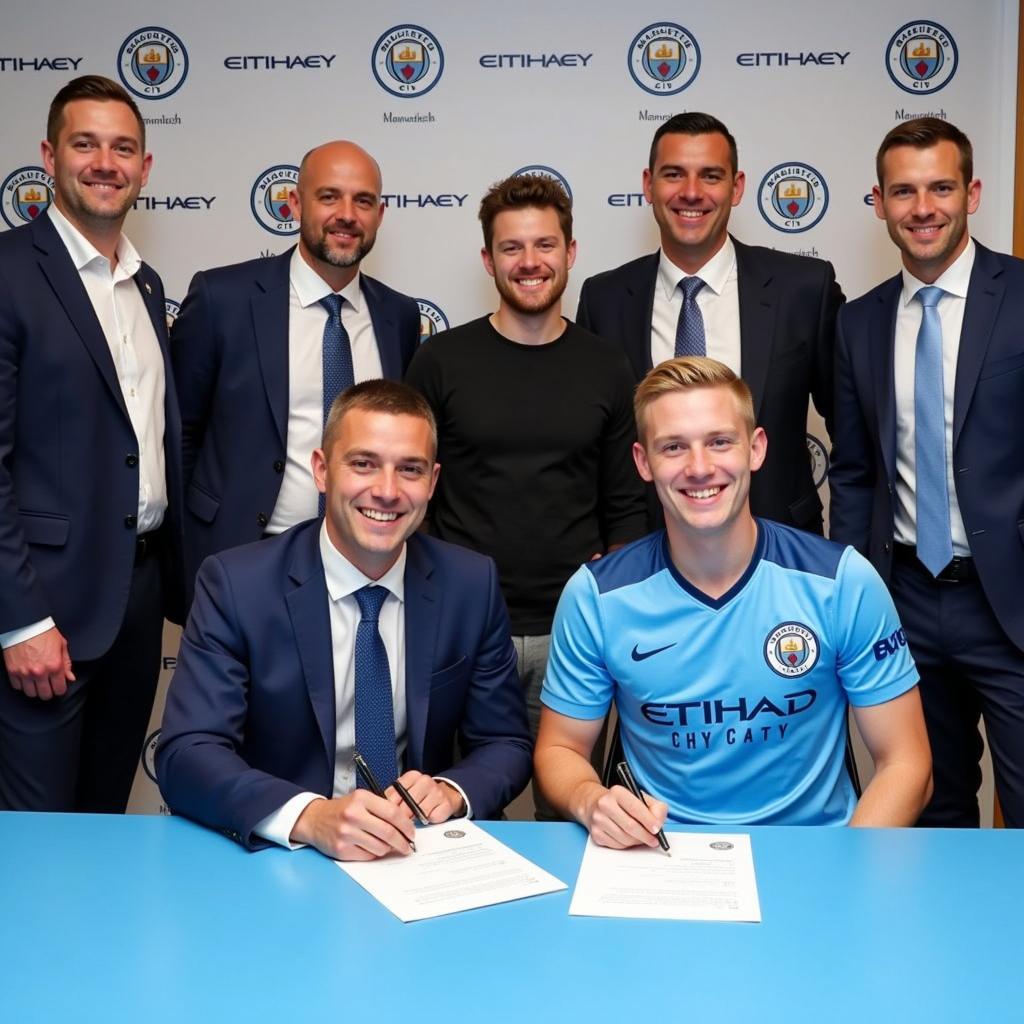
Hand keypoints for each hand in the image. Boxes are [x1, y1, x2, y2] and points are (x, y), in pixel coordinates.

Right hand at [3, 626, 74, 699]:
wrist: (25, 625)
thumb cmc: (44, 632)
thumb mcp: (62, 645)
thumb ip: (67, 664)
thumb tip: (70, 678)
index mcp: (55, 666)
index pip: (59, 689)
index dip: (60, 689)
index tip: (59, 686)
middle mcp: (40, 672)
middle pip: (45, 695)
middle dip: (48, 692)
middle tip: (48, 686)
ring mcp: (25, 673)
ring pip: (31, 693)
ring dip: (35, 689)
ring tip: (37, 682)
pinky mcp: (12, 671)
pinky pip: (17, 687)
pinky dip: (22, 685)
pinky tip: (26, 678)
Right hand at [290, 790, 415, 860]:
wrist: (315, 819)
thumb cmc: (342, 809)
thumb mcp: (361, 799)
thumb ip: (382, 808)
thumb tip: (405, 825)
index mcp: (361, 798)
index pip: (392, 812)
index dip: (406, 825)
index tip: (412, 832)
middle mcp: (353, 815)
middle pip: (388, 832)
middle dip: (402, 842)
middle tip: (407, 846)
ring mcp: (346, 833)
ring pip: (379, 847)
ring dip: (388, 849)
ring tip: (386, 845)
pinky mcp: (341, 849)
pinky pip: (367, 856)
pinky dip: (374, 854)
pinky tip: (371, 847)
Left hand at [386, 770, 464, 822]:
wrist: (445, 794)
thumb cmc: (420, 795)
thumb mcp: (405, 790)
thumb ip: (393, 795)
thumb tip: (380, 806)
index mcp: (412, 776)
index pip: (396, 792)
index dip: (391, 807)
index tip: (388, 814)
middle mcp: (425, 781)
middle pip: (407, 804)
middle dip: (402, 816)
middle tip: (400, 822)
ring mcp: (437, 792)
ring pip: (419, 812)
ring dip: (415, 819)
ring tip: (414, 818)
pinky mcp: (445, 804)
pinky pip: (432, 817)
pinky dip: (428, 821)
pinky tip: (427, 817)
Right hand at [581, 782, 667, 849]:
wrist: (594, 802)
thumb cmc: (621, 802)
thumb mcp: (639, 797)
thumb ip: (655, 807)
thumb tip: (659, 823)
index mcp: (617, 792)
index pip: (635, 808)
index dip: (648, 820)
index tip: (657, 829)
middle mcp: (605, 804)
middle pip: (630, 826)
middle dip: (645, 836)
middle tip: (654, 840)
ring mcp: (598, 820)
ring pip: (624, 839)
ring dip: (637, 842)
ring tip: (641, 838)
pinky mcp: (595, 834)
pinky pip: (617, 846)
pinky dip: (626, 845)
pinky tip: (629, 838)